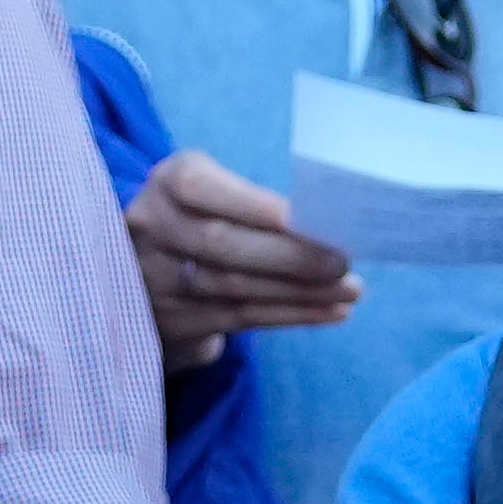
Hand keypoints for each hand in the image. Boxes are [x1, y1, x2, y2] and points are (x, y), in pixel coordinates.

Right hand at [128, 149, 358, 362]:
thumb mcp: (214, 192)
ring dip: (301, 292)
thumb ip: (253, 202)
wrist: (152, 274)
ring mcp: (160, 280)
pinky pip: (242, 319)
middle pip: (221, 244)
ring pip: (236, 287)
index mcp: (166, 182)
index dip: (251, 204)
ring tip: (349, 290)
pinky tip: (330, 311)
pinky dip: (292, 315)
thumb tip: (325, 222)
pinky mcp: (177, 320)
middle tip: (342, 262)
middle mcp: (154, 228)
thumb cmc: (204, 218)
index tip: (302, 217)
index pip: (199, 186)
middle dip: (289, 256)